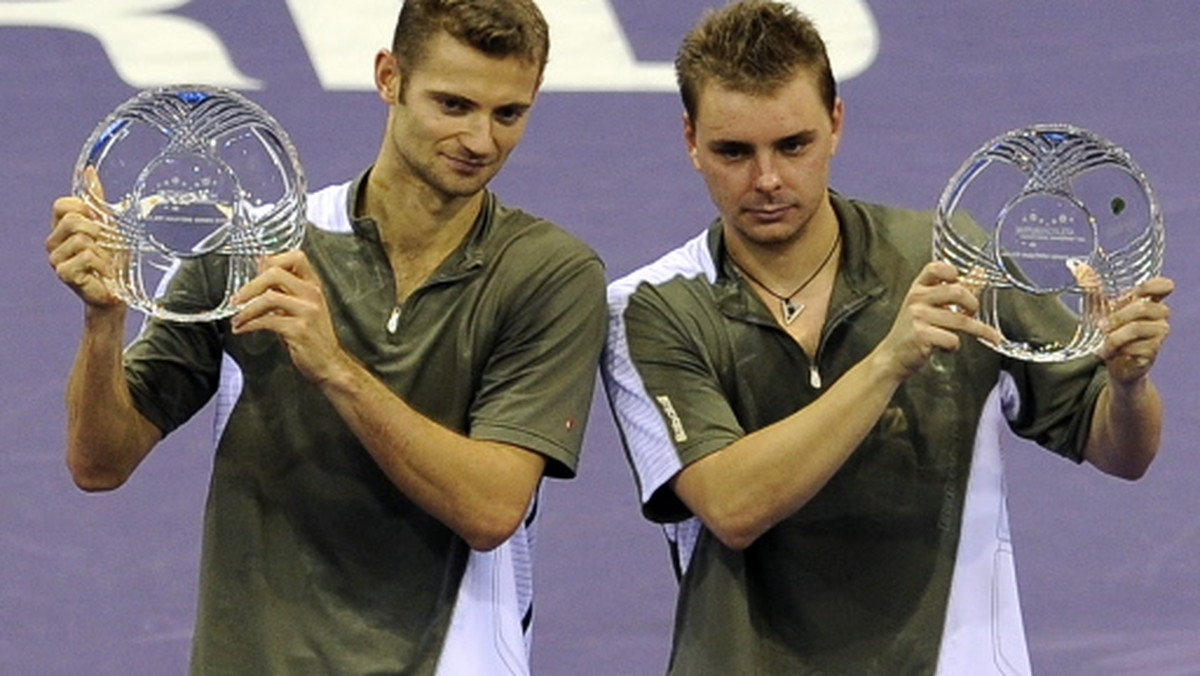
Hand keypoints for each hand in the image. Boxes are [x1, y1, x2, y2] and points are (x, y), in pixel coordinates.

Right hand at [45, 169, 122, 309]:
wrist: (117, 291)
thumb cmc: (112, 259)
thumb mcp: (108, 225)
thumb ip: (97, 200)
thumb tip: (89, 170)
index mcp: (60, 227)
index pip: (63, 204)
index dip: (84, 209)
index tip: (97, 223)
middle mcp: (53, 241)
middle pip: (74, 220)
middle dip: (97, 231)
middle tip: (104, 247)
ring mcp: (55, 258)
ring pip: (83, 238)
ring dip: (103, 251)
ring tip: (104, 263)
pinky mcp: (63, 273)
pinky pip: (87, 256)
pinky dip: (102, 264)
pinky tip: (102, 273)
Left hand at [230, 250, 350, 383]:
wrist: (329, 363)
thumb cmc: (313, 337)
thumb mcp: (300, 306)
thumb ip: (283, 288)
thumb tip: (261, 265)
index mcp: (313, 285)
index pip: (295, 257)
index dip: (272, 260)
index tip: (255, 271)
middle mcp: (312, 294)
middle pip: (276, 273)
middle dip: (250, 285)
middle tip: (237, 298)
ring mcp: (307, 311)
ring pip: (269, 297)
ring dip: (246, 309)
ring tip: (237, 318)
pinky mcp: (299, 329)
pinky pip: (267, 321)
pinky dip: (249, 325)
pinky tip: (243, 329)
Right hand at [876, 261, 1002, 378]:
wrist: (893, 355)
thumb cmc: (913, 329)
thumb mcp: (929, 305)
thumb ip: (954, 289)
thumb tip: (979, 274)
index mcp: (919, 288)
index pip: (936, 268)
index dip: (953, 272)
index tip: (963, 282)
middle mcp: (917, 299)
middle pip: (957, 292)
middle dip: (973, 304)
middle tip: (974, 312)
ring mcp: (917, 316)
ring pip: (960, 320)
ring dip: (978, 330)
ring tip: (986, 335)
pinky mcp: (921, 335)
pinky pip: (952, 339)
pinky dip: (954, 346)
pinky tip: (947, 346)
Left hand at [1095, 276, 1172, 384]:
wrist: (1115, 363)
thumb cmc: (1112, 331)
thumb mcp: (1100, 307)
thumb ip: (1093, 287)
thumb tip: (1077, 266)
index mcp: (1149, 301)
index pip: (1164, 286)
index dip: (1153, 285)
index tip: (1135, 291)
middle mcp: (1159, 316)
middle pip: (1144, 307)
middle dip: (1118, 316)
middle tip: (1100, 325)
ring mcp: (1158, 334)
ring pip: (1139, 328)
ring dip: (1115, 335)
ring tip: (1102, 341)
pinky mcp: (1152, 352)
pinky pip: (1137, 347)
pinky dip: (1118, 349)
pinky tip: (1108, 352)